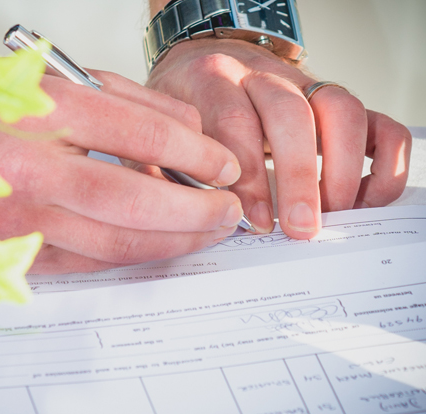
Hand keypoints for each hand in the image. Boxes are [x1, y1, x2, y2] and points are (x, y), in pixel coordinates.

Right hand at [0, 36, 244, 273]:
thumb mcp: (64, 80)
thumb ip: (135, 106)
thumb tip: (195, 141)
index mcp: (46, 112)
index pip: (144, 137)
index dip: (199, 155)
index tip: (225, 166)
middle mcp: (31, 169)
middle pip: (136, 202)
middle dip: (198, 213)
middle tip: (229, 213)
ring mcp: (18, 219)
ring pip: (115, 244)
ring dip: (173, 243)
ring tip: (205, 233)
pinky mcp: (11, 252)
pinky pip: (87, 264)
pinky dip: (130, 257)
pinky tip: (156, 246)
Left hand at [143, 38, 411, 238]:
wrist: (199, 60)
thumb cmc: (182, 104)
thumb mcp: (157, 129)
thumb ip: (160, 166)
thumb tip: (179, 214)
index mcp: (212, 79)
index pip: (235, 123)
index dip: (248, 178)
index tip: (254, 221)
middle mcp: (261, 75)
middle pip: (290, 114)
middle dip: (297, 178)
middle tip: (298, 227)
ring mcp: (303, 84)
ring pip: (339, 109)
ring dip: (340, 169)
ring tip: (330, 214)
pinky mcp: (331, 102)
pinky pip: (378, 123)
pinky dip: (383, 162)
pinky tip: (363, 198)